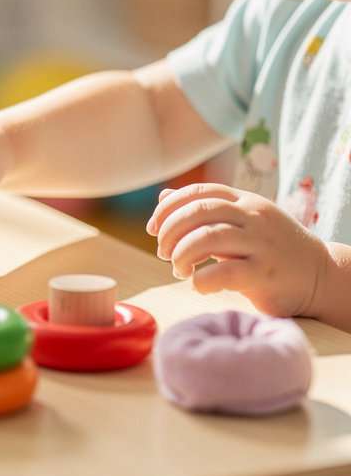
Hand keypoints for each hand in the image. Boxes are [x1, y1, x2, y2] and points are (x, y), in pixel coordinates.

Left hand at [146, 182, 328, 317]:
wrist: (321, 276)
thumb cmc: (271, 250)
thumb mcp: (240, 221)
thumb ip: (204, 210)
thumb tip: (163, 196)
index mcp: (245, 201)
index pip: (198, 191)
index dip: (168, 207)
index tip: (153, 228)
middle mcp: (253, 216)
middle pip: (198, 211)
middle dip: (169, 232)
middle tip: (163, 253)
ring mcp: (261, 244)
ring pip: (206, 237)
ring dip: (181, 255)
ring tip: (179, 269)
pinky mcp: (265, 273)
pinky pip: (224, 272)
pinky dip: (201, 279)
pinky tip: (198, 283)